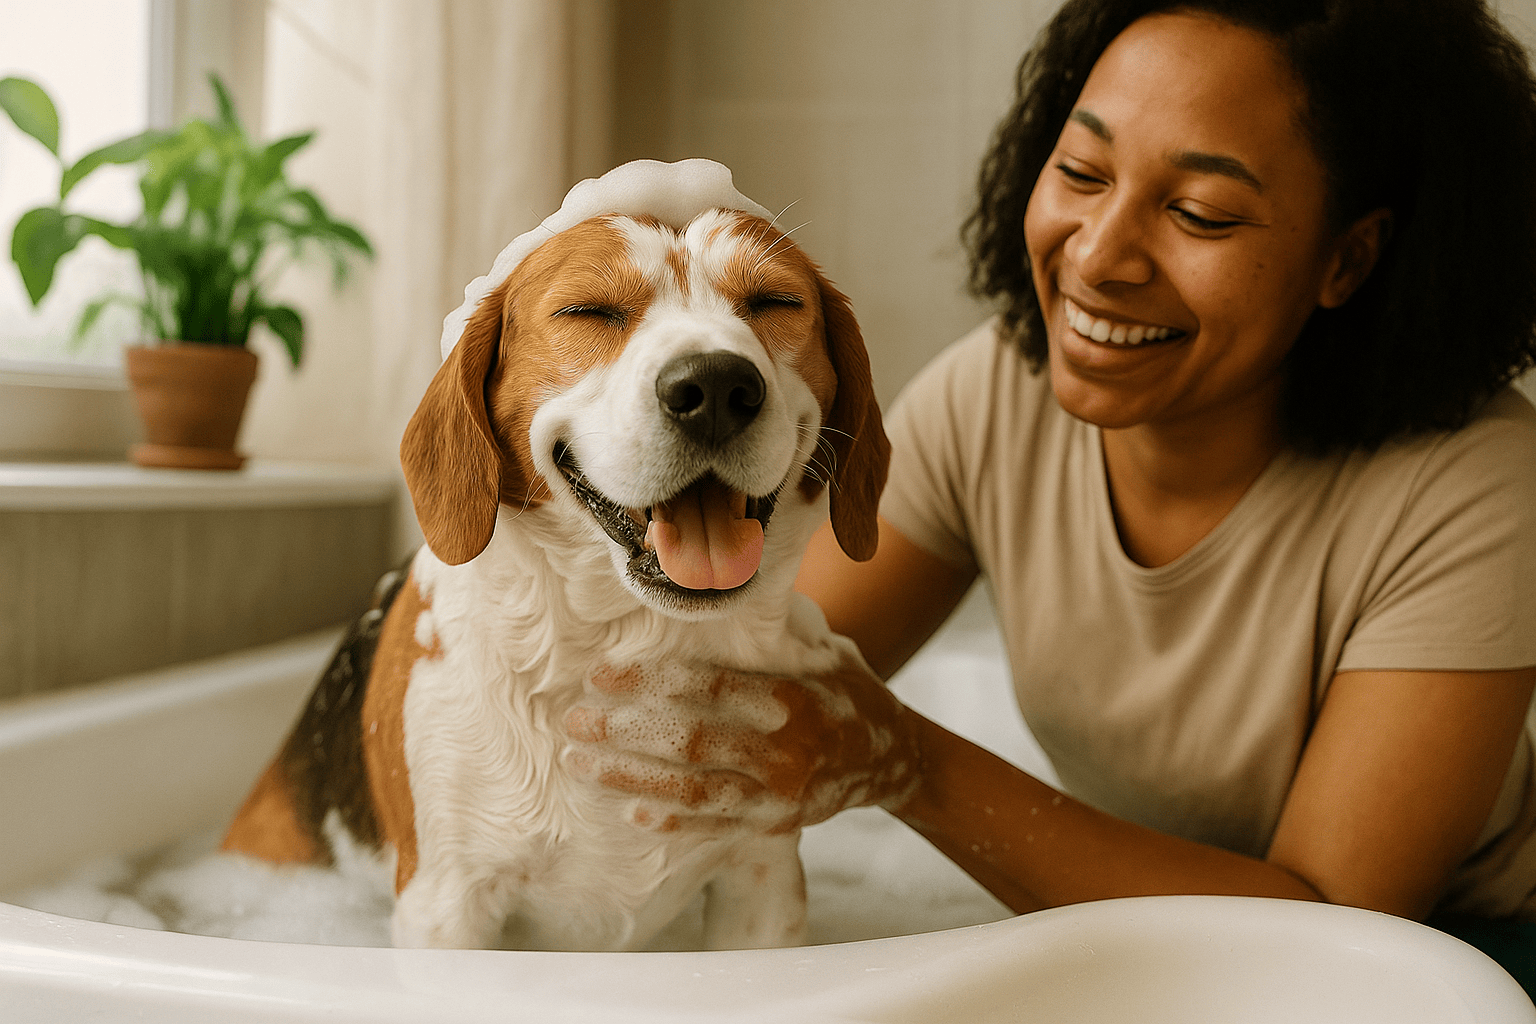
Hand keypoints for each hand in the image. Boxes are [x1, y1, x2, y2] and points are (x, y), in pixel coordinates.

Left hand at [562, 657, 922, 834]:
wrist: (894, 761)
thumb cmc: (846, 691)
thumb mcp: (822, 650)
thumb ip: (774, 629)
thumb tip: (722, 577)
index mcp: (792, 696)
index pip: (708, 687)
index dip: (649, 682)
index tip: (601, 675)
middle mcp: (785, 749)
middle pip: (690, 741)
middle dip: (624, 732)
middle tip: (574, 720)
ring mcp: (778, 794)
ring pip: (692, 791)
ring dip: (630, 779)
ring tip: (581, 764)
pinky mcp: (773, 825)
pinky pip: (713, 828)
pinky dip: (671, 823)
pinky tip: (629, 812)